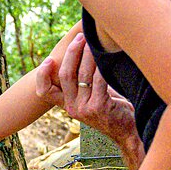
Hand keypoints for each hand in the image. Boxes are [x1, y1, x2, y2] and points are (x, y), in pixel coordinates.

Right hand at [42, 33, 138, 147]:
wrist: (128, 131)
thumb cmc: (112, 110)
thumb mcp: (92, 98)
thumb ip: (84, 83)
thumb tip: (81, 53)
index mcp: (67, 106)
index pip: (45, 92)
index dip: (42, 75)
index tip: (48, 60)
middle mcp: (72, 108)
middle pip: (65, 75)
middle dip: (72, 52)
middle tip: (79, 38)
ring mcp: (84, 108)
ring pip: (82, 75)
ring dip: (88, 54)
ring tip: (94, 41)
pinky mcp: (99, 106)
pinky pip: (98, 80)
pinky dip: (101, 65)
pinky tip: (105, 55)